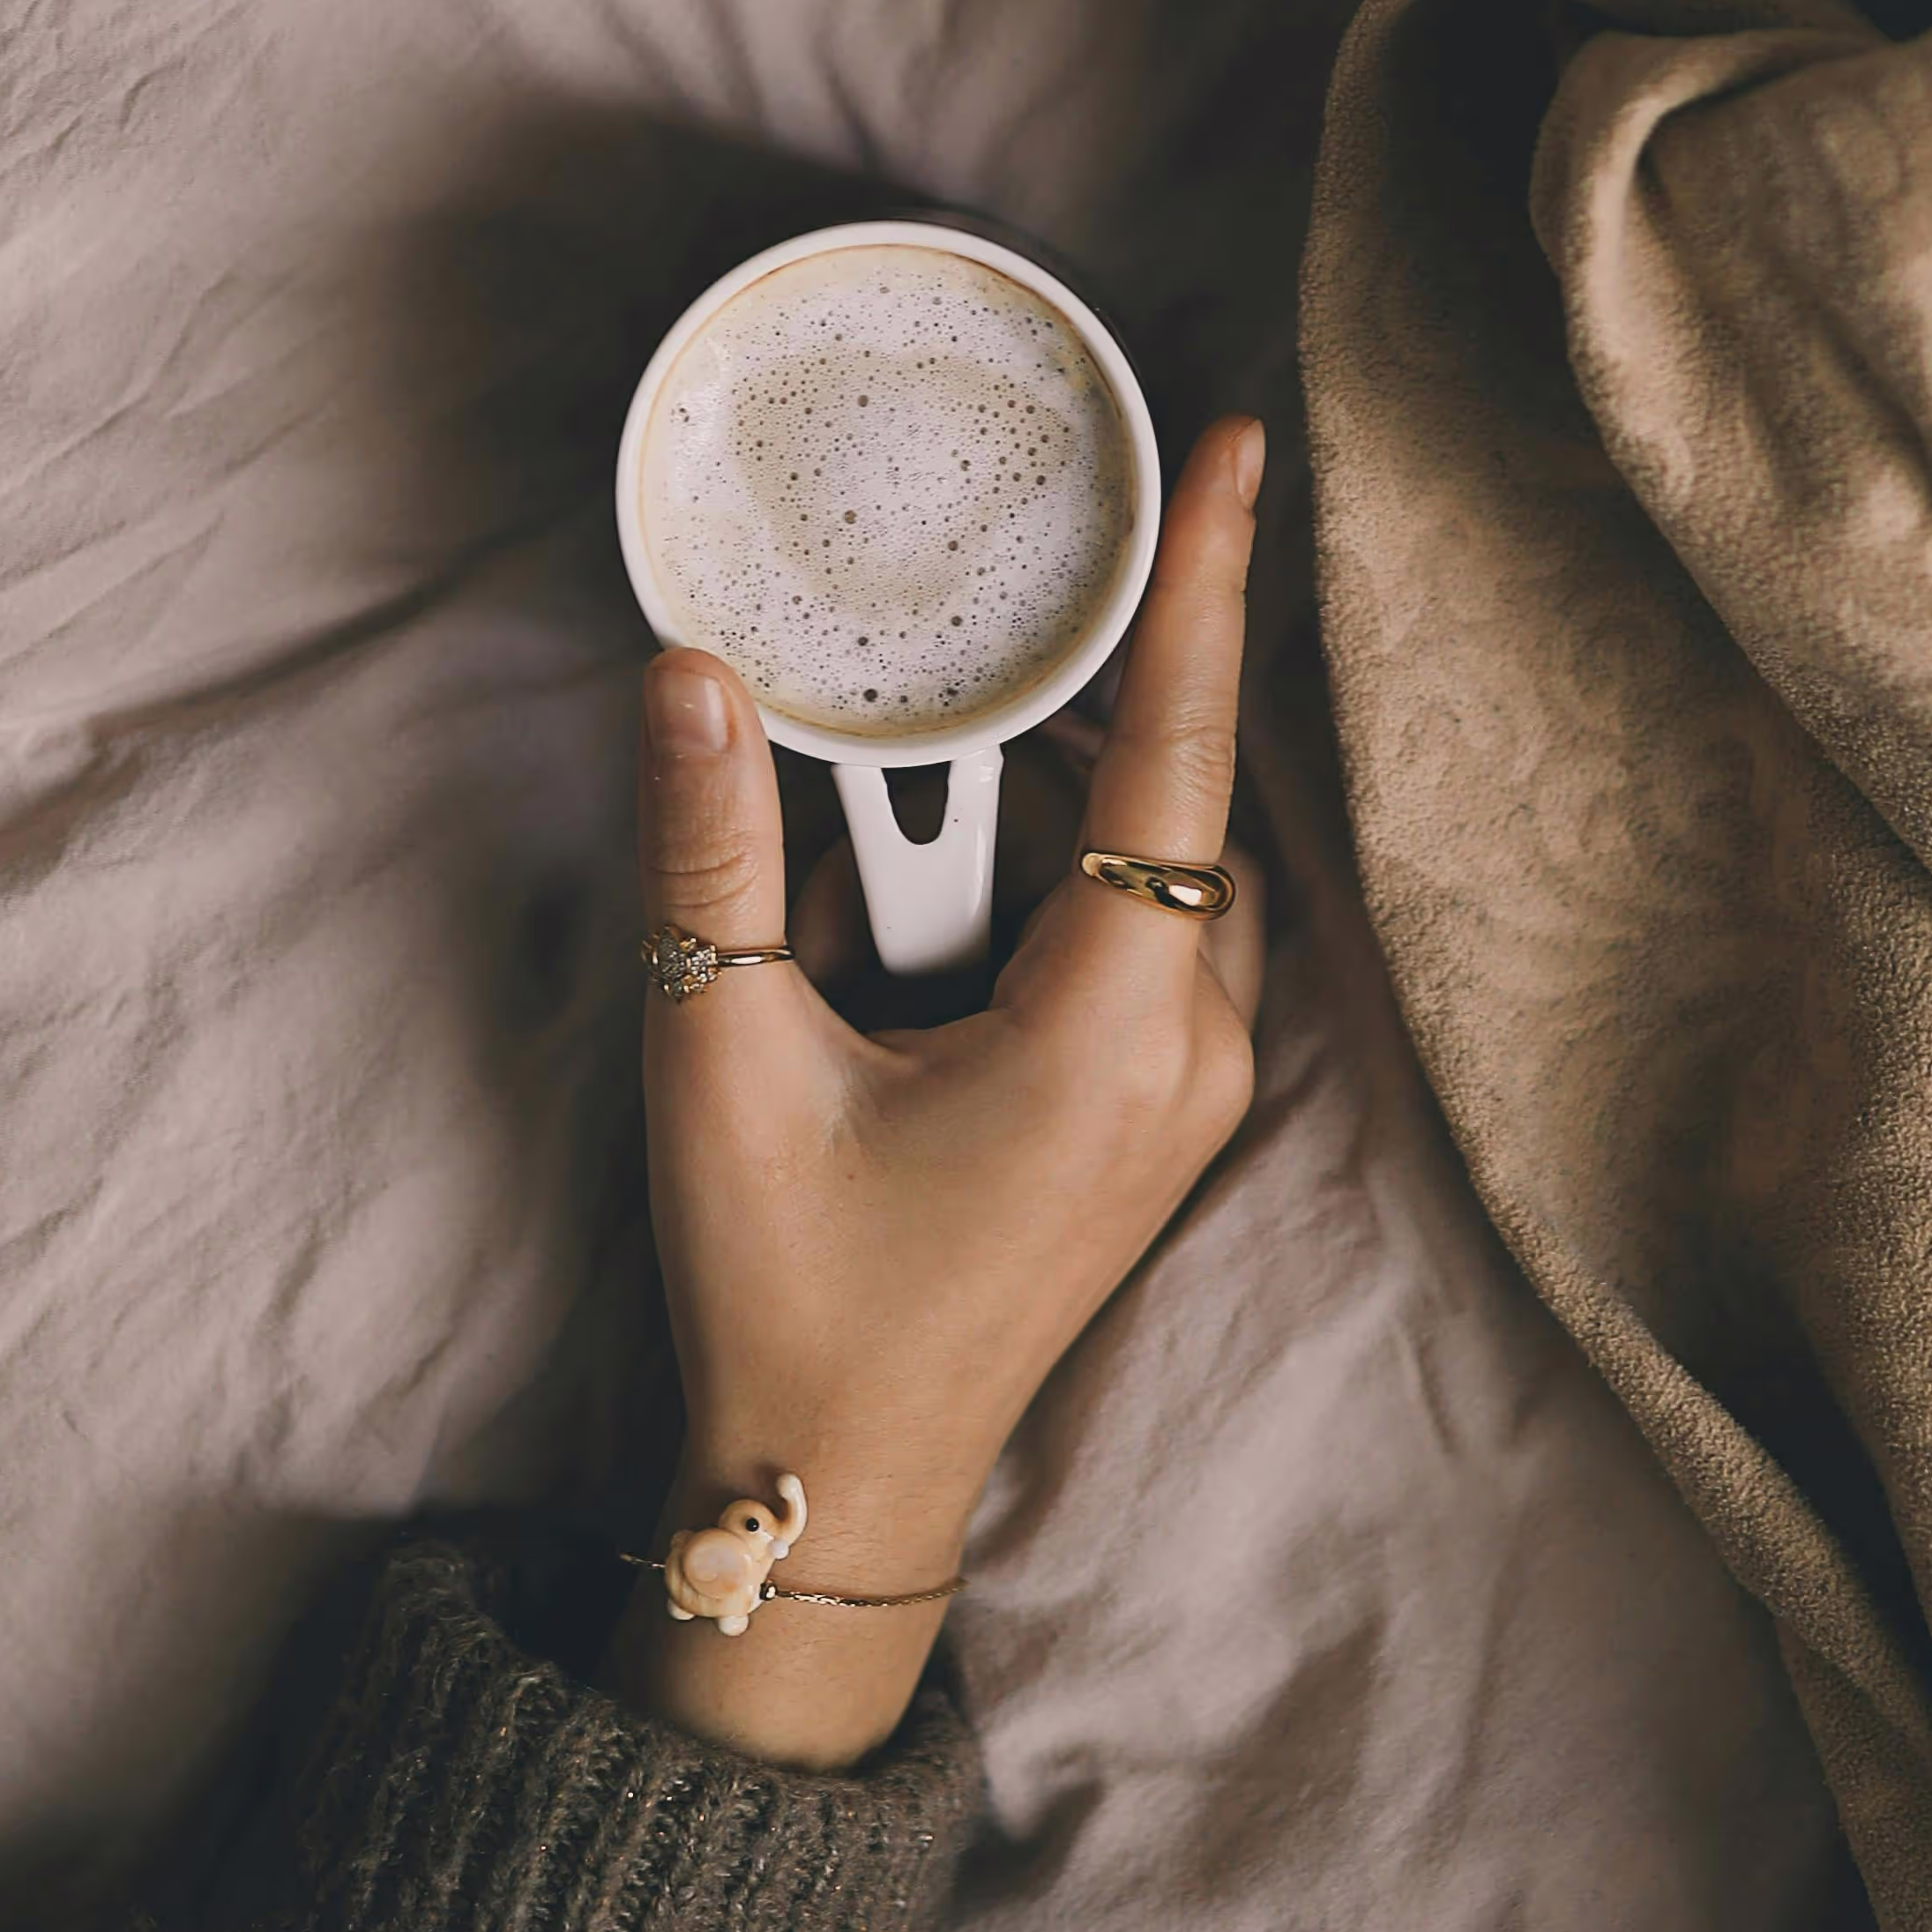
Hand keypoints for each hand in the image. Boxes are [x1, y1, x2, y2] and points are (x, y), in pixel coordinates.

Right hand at [614, 416, 1269, 1770]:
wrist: (838, 1478)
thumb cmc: (793, 1294)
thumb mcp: (721, 1054)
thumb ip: (714, 848)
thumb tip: (695, 674)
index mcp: (1110, 1033)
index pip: (1174, 758)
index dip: (1205, 591)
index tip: (1236, 453)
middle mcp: (1184, 1053)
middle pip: (1151, 801)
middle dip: (1054, 709)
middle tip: (986, 614)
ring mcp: (1181, 1091)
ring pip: (1134, 871)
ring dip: (1026, 810)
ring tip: (902, 830)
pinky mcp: (1149, 1113)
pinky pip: (1124, 938)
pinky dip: (1041, 878)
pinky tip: (931, 884)